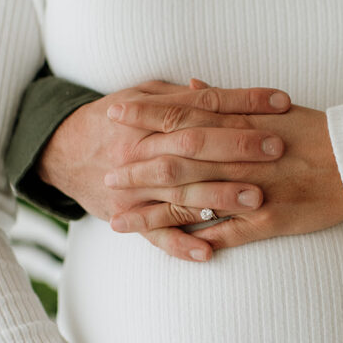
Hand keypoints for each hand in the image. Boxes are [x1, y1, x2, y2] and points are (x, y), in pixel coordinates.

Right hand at [37, 78, 290, 258]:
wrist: (60, 150)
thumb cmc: (113, 118)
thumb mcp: (143, 93)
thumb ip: (181, 97)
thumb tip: (218, 91)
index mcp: (149, 116)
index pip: (204, 104)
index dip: (244, 101)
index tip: (281, 103)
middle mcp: (140, 150)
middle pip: (194, 145)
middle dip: (237, 147)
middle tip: (276, 149)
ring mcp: (133, 187)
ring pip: (178, 192)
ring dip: (218, 197)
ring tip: (256, 199)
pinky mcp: (127, 216)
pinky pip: (155, 234)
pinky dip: (181, 244)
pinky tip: (209, 252)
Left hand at [105, 83, 342, 255]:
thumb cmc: (320, 133)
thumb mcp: (275, 108)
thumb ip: (229, 100)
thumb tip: (192, 86)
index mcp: (241, 124)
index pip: (181, 114)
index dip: (144, 114)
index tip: (112, 113)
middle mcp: (240, 157)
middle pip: (175, 160)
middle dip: (135, 168)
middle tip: (105, 174)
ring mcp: (252, 192)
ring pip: (190, 202)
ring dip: (150, 212)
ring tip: (117, 220)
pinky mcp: (266, 222)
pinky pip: (223, 234)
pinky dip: (193, 241)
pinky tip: (164, 247)